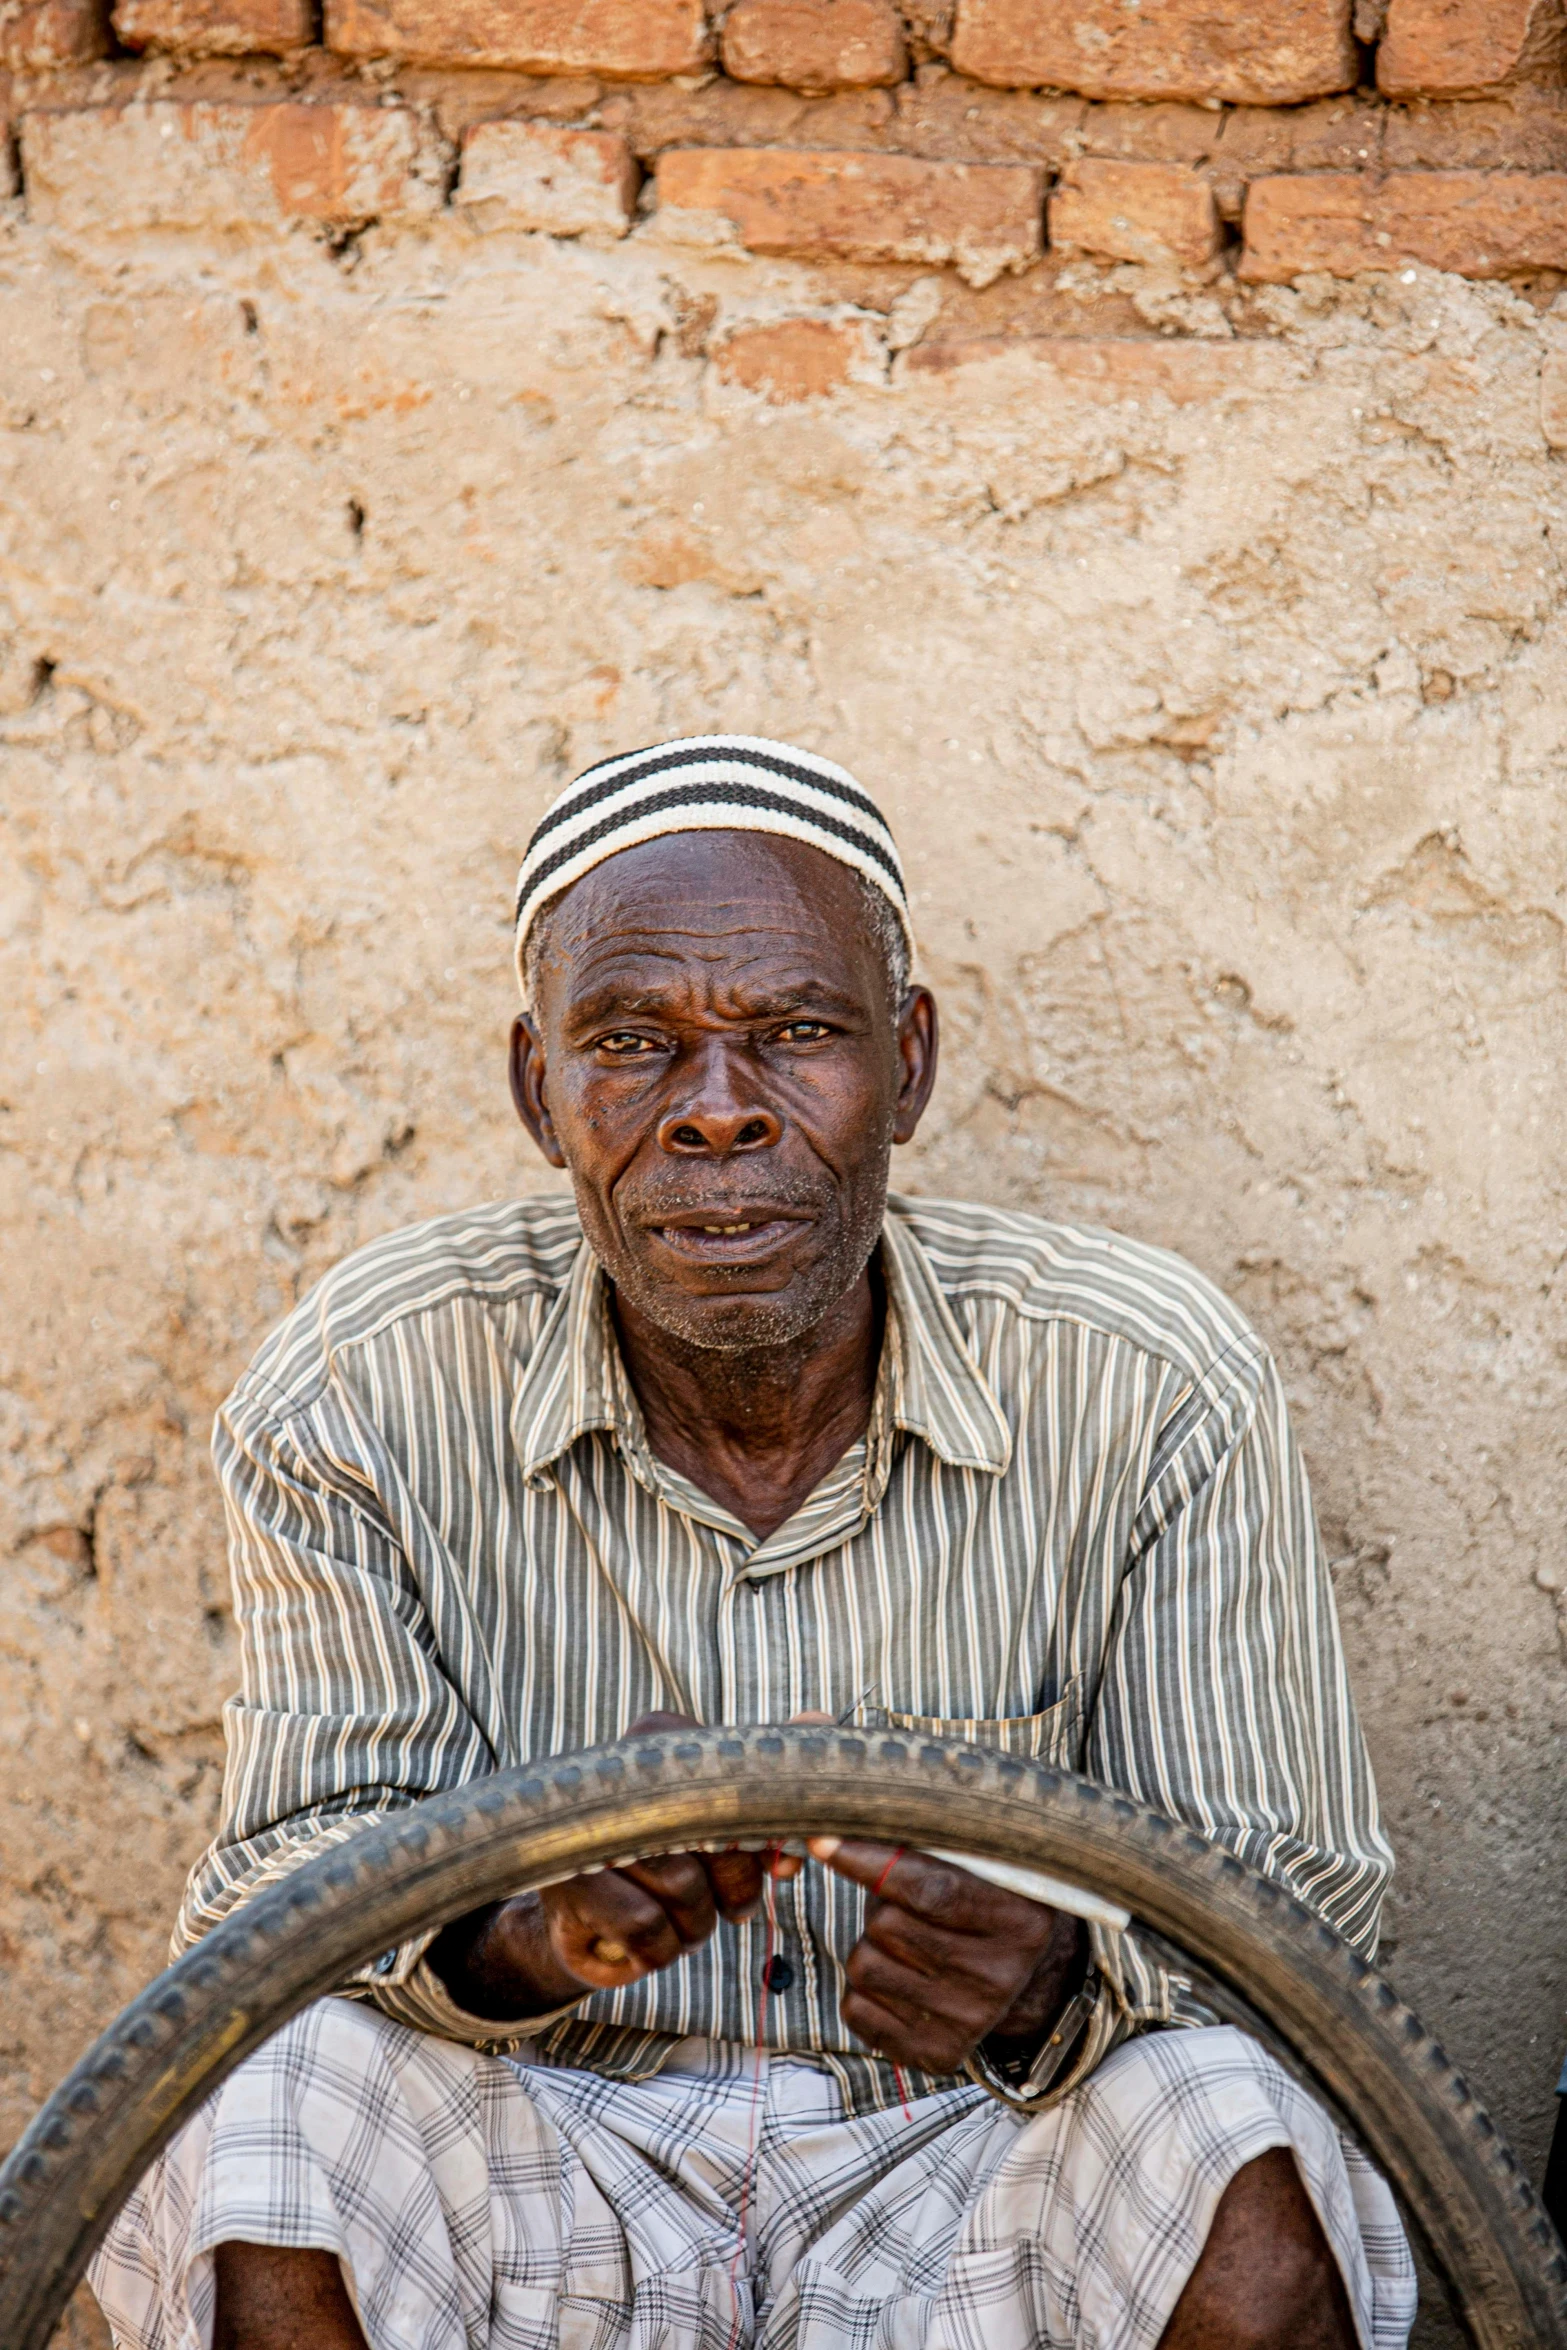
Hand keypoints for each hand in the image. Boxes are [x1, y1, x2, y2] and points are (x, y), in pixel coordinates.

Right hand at [428, 1714, 800, 2021]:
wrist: (585, 1918)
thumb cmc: (670, 1859)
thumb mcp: (723, 1818)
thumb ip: (771, 1782)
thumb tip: (818, 1723)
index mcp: (661, 1736)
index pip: (738, 1783)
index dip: (764, 1836)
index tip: (781, 1866)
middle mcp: (621, 1769)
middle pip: (717, 1839)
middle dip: (735, 1890)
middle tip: (733, 1909)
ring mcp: (591, 1825)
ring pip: (685, 1889)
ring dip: (696, 1925)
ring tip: (681, 1920)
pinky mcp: (570, 1880)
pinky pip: (647, 1927)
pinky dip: (661, 1949)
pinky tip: (649, 1941)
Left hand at [807, 1836, 1087, 2076]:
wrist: (1020, 1980)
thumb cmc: (980, 1903)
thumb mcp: (974, 1867)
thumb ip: (921, 1849)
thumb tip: (834, 1834)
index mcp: (1019, 1920)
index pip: (930, 1890)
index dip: (870, 1862)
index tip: (823, 1840)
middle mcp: (999, 1978)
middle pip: (885, 1927)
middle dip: (881, 1909)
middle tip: (906, 1909)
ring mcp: (969, 2023)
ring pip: (863, 1966)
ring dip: (870, 1947)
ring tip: (906, 1945)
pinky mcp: (937, 2055)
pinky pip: (855, 2010)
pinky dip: (863, 1990)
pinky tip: (900, 1981)